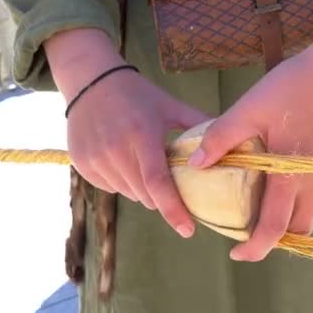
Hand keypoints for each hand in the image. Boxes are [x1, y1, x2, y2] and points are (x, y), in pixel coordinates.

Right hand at [44, 29, 208, 237]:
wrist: (90, 82)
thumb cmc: (138, 95)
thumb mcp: (170, 106)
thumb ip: (199, 124)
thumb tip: (230, 141)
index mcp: (142, 135)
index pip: (158, 183)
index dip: (174, 210)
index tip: (188, 230)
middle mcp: (116, 149)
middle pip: (145, 195)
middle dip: (162, 196)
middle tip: (169, 180)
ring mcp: (95, 158)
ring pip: (128, 194)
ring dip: (141, 189)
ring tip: (143, 162)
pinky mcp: (82, 163)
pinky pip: (110, 187)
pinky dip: (122, 182)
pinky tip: (122, 159)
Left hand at [188, 0, 312, 260]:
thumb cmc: (298, 84)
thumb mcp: (251, 107)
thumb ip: (222, 137)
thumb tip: (195, 164)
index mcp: (291, 175)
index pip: (273, 228)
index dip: (254, 248)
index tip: (236, 254)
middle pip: (299, 229)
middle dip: (275, 237)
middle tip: (253, 228)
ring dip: (292, 210)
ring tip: (271, 192)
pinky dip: (308, 187)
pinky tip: (296, 163)